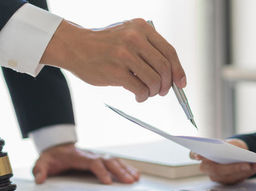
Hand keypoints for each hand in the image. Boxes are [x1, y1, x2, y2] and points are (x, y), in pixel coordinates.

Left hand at [32, 143, 139, 183]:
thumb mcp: (42, 163)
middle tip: (129, 181)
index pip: (93, 163)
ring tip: (135, 178)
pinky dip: (126, 167)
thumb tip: (40, 178)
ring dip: (125, 169)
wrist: (56, 147)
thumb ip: (40, 170)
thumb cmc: (52, 157)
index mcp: (78, 157)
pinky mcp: (100, 160)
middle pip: (108, 161)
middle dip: (119, 171)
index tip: (108, 181)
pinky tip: (134, 174)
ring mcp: (96, 157)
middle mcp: (90, 155)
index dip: (101, 171)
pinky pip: (115, 162)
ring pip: (114, 161)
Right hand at [42, 19, 186, 102]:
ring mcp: (125, 55)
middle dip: (166, 84)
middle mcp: (134, 38)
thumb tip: (171, 74)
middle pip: (164, 67)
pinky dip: (143, 96)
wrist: (75, 47)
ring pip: (154, 80)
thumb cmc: (104, 45)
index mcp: (141, 28)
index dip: (178, 70)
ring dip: (154, 91)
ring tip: (147, 92)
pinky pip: (140, 89)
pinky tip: (138, 96)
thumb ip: (147, 49)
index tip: (181, 83)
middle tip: (161, 91)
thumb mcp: (128, 35)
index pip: (169, 51)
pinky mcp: (116, 71)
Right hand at [189, 139, 255, 184]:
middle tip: (246, 164)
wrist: (235, 152)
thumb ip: (230, 147)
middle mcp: (206, 168)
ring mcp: (215, 176)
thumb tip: (236, 152)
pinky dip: (248, 172)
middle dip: (233, 168)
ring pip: (228, 177)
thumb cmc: (229, 146)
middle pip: (216, 170)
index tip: (200, 155)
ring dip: (243, 171)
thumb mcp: (229, 143)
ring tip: (255, 165)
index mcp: (201, 155)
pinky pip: (236, 179)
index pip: (194, 155)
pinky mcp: (225, 181)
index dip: (196, 155)